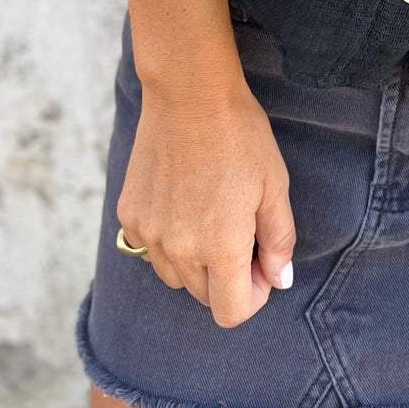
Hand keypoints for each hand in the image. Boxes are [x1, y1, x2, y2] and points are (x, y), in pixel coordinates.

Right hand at [116, 72, 296, 327]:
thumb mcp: (274, 186)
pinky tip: (185, 201)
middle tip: (244, 231)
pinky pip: (152, 250)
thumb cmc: (240, 137)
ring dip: (197, 262)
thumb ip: (279, 241)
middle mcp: (178, 251)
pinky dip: (170, 240)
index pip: (231, 313)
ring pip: (176, 277)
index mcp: (219, 248)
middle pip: (204, 297)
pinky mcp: (129, 216)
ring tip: (213, 213)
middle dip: (229, 277)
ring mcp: (148, 235)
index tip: (262, 267)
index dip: (254, 297)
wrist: (189, 94)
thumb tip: (279, 281)